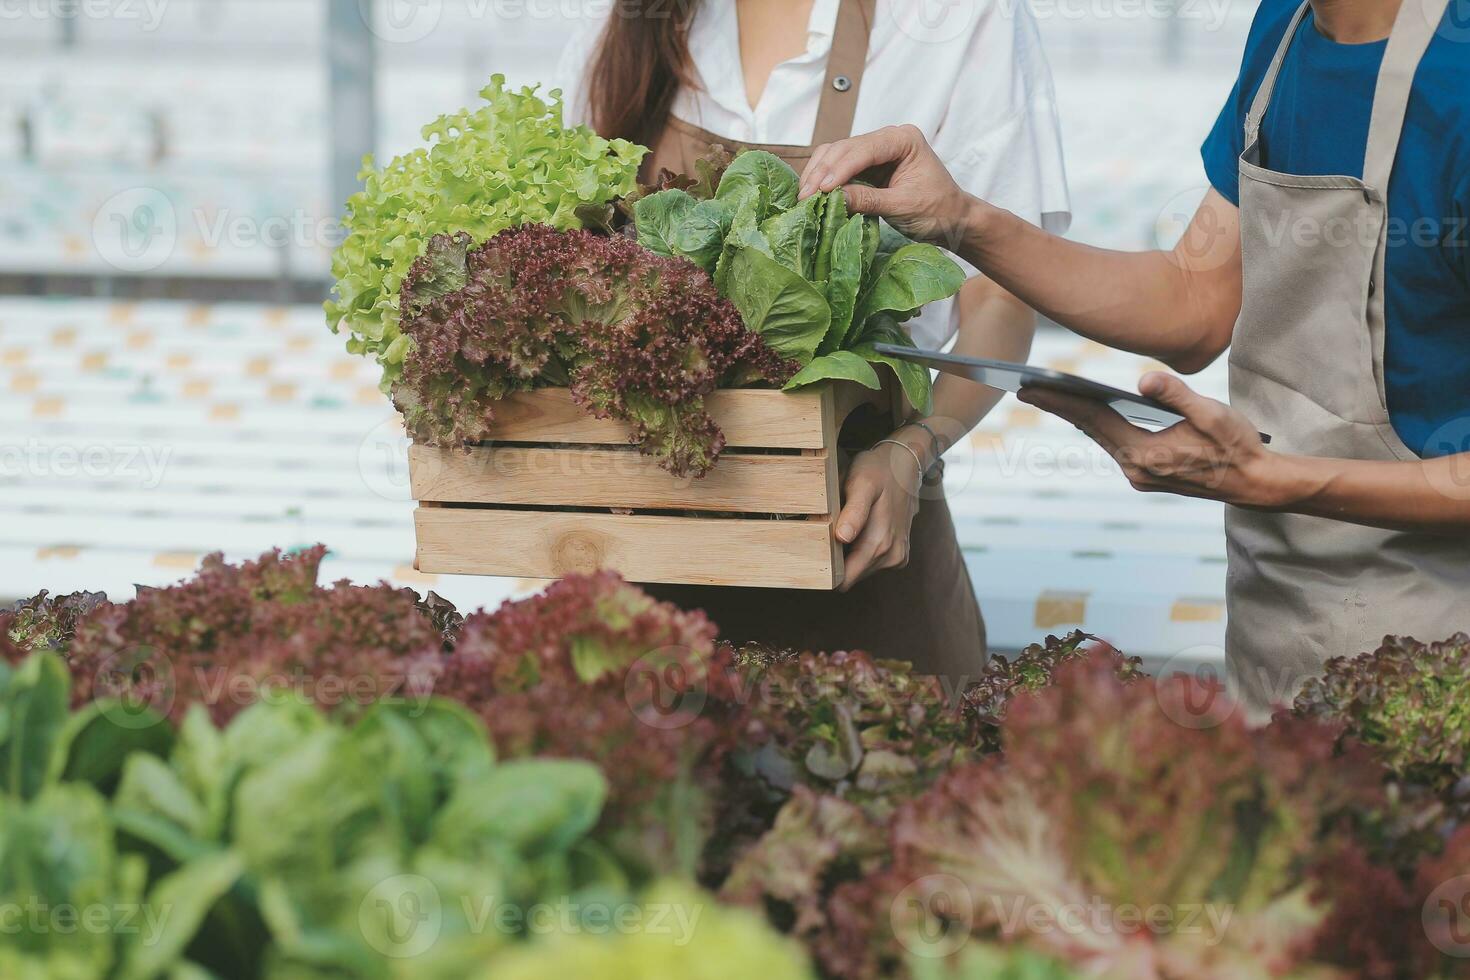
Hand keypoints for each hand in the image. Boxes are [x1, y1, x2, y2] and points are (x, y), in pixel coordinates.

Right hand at [798, 125, 974, 247]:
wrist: (952, 220)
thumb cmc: (938, 211)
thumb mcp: (903, 207)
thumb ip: (869, 200)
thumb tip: (833, 198)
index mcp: (903, 139)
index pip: (863, 149)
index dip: (839, 169)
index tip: (821, 189)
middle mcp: (887, 139)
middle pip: (844, 148)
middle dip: (823, 173)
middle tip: (804, 197)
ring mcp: (876, 151)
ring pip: (836, 155)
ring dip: (818, 175)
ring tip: (804, 197)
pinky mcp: (867, 167)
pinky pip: (839, 169)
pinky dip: (825, 181)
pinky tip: (813, 195)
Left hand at [835, 443, 923, 590]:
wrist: (906, 464)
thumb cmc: (879, 470)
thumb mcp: (861, 483)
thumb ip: (854, 512)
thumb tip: (842, 537)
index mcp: (880, 543)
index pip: (845, 579)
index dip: (826, 571)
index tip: (815, 554)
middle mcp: (892, 555)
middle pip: (851, 576)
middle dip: (836, 560)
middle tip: (829, 530)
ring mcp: (897, 556)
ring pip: (860, 570)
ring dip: (849, 554)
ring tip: (845, 526)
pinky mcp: (899, 554)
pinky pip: (871, 562)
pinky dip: (861, 550)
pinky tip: (859, 528)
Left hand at [1017, 372, 1297, 507]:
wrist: (1256, 484)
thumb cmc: (1238, 446)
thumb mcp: (1212, 414)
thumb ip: (1176, 395)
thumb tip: (1142, 380)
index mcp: (1146, 454)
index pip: (1094, 420)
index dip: (1061, 401)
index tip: (1031, 388)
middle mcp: (1136, 469)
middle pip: (1090, 430)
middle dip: (1059, 407)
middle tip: (1025, 388)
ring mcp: (1140, 476)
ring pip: (1102, 439)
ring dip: (1078, 417)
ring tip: (1049, 395)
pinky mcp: (1147, 476)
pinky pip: (1115, 446)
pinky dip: (1099, 427)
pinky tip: (1088, 413)